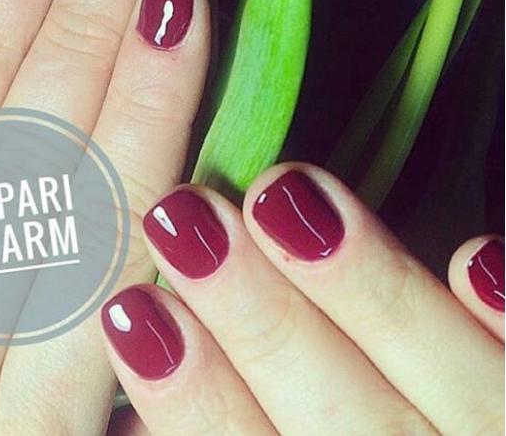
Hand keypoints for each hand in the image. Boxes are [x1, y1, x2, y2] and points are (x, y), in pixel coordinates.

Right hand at [102, 164, 503, 434]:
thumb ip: (221, 426)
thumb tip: (145, 369)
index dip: (191, 393)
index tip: (135, 310)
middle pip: (334, 411)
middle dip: (255, 312)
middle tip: (189, 218)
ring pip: (440, 378)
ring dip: (358, 284)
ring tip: (280, 192)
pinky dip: (502, 319)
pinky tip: (473, 261)